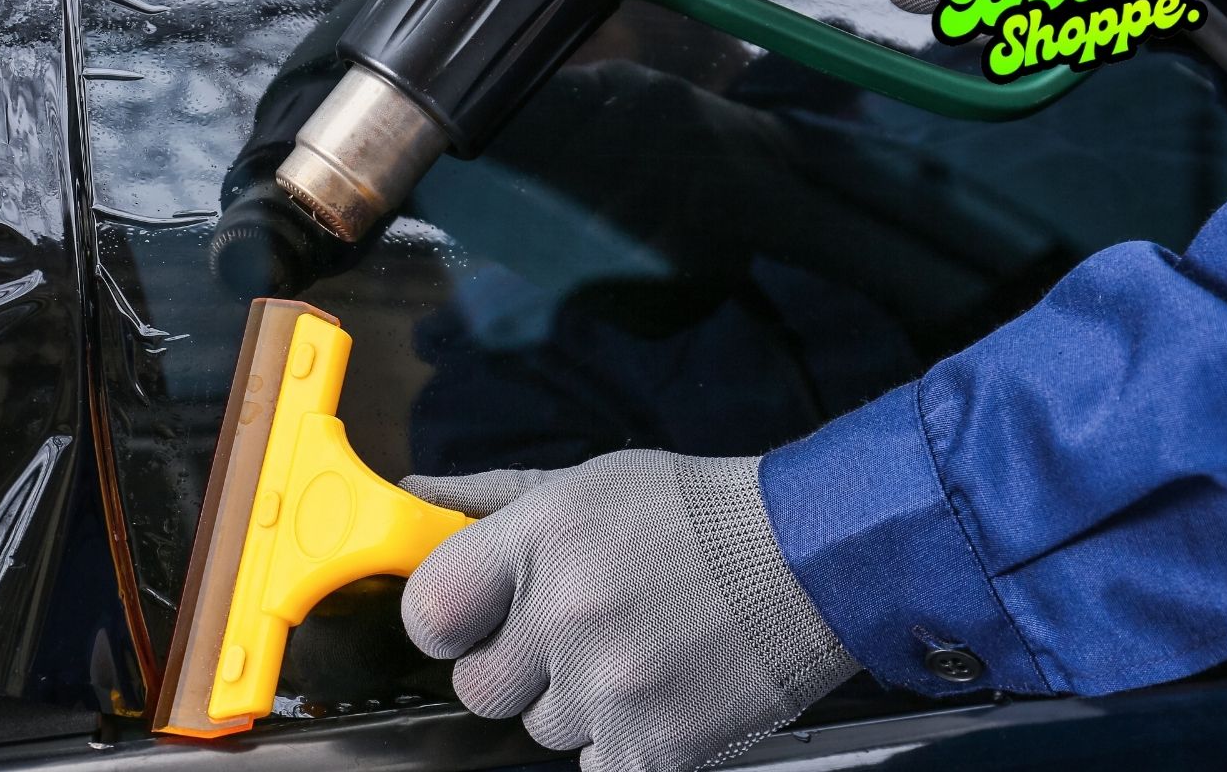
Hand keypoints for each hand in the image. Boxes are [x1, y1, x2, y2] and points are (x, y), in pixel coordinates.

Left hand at [400, 450, 858, 771]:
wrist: (812, 561)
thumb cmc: (695, 516)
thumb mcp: (586, 483)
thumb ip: (490, 500)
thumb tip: (414, 499)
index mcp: (542, 540)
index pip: (429, 612)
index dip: (442, 623)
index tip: (466, 621)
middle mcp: (569, 614)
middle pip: (477, 688)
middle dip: (513, 668)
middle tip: (569, 635)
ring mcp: (613, 687)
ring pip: (540, 729)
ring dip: (577, 701)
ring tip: (635, 649)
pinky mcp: (656, 746)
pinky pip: (593, 766)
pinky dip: (621, 741)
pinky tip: (657, 690)